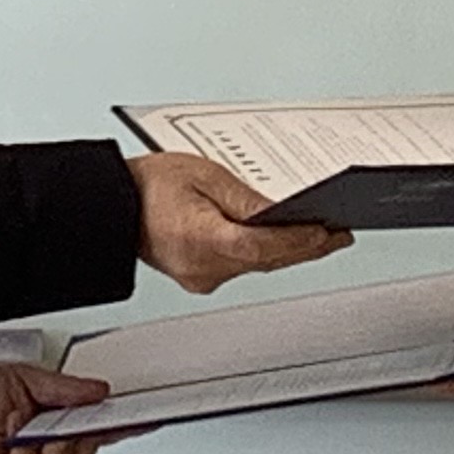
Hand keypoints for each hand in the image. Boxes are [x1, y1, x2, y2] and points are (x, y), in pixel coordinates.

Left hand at [0, 363, 115, 453]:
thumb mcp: (21, 380)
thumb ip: (62, 389)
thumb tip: (97, 392)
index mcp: (54, 425)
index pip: (98, 429)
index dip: (123, 425)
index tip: (147, 416)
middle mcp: (45, 453)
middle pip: (85, 449)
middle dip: (81, 428)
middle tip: (72, 411)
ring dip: (46, 439)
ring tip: (24, 418)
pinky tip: (12, 434)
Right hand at [131, 151, 351, 294]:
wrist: (114, 207)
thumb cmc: (148, 186)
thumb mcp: (203, 175)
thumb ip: (244, 198)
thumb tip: (281, 212)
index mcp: (197, 238)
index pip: (260, 246)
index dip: (296, 240)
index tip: (324, 232)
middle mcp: (201, 267)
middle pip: (266, 260)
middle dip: (305, 247)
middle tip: (339, 235)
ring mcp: (201, 277)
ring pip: (258, 266)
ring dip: (289, 252)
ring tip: (321, 236)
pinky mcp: (201, 278)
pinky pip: (243, 267)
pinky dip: (265, 254)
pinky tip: (284, 243)